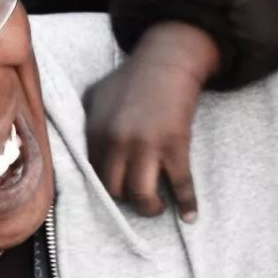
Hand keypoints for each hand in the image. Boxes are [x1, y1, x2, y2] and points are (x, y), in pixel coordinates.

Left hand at [85, 21, 217, 220]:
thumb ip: (89, 123)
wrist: (168, 61)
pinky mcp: (175, 145)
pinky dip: (187, 203)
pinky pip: (181, 183)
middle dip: (126, 201)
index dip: (107, 188)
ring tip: (157, 206)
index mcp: (97, 132)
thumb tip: (88, 150)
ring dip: (150, 208)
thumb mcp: (98, 95)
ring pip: (141, 194)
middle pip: (115, 190)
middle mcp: (118, 142)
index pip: (94, 175)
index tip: (119, 191)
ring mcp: (147, 145)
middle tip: (138, 199)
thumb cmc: (133, 77)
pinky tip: (190, 216)